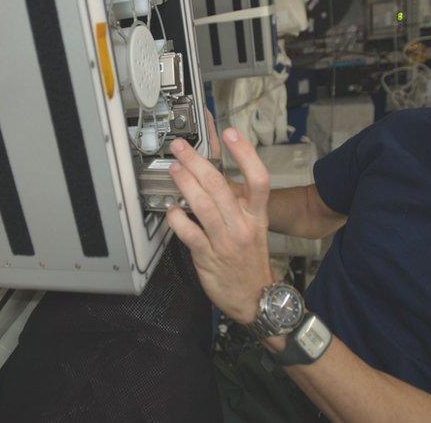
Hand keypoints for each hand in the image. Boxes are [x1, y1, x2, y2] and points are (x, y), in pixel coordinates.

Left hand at [165, 122, 273, 323]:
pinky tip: (170, 209)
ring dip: (183, 183)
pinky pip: (187, 232)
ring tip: (173, 169)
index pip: (259, 179)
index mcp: (257, 216)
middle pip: (220, 185)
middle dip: (196, 161)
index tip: (231, 132)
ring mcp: (225, 241)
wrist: (255, 299)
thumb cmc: (250, 260)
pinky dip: (175, 218)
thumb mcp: (254, 228)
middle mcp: (243, 225)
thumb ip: (237, 204)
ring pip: (202, 204)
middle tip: (181, 147)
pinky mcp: (207, 256)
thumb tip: (212, 176)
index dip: (245, 153)